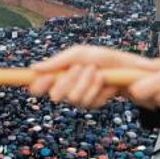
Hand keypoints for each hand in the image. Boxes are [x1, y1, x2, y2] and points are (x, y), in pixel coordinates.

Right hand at [29, 45, 153, 107]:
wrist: (125, 66)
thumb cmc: (100, 58)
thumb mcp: (78, 54)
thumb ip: (57, 62)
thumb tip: (33, 68)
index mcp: (58, 75)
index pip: (38, 87)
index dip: (38, 85)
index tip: (47, 77)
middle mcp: (65, 89)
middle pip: (55, 95)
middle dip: (69, 80)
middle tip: (81, 67)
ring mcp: (78, 98)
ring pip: (73, 97)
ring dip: (87, 81)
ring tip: (97, 71)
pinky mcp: (92, 104)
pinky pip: (88, 101)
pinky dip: (97, 88)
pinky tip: (105, 82)